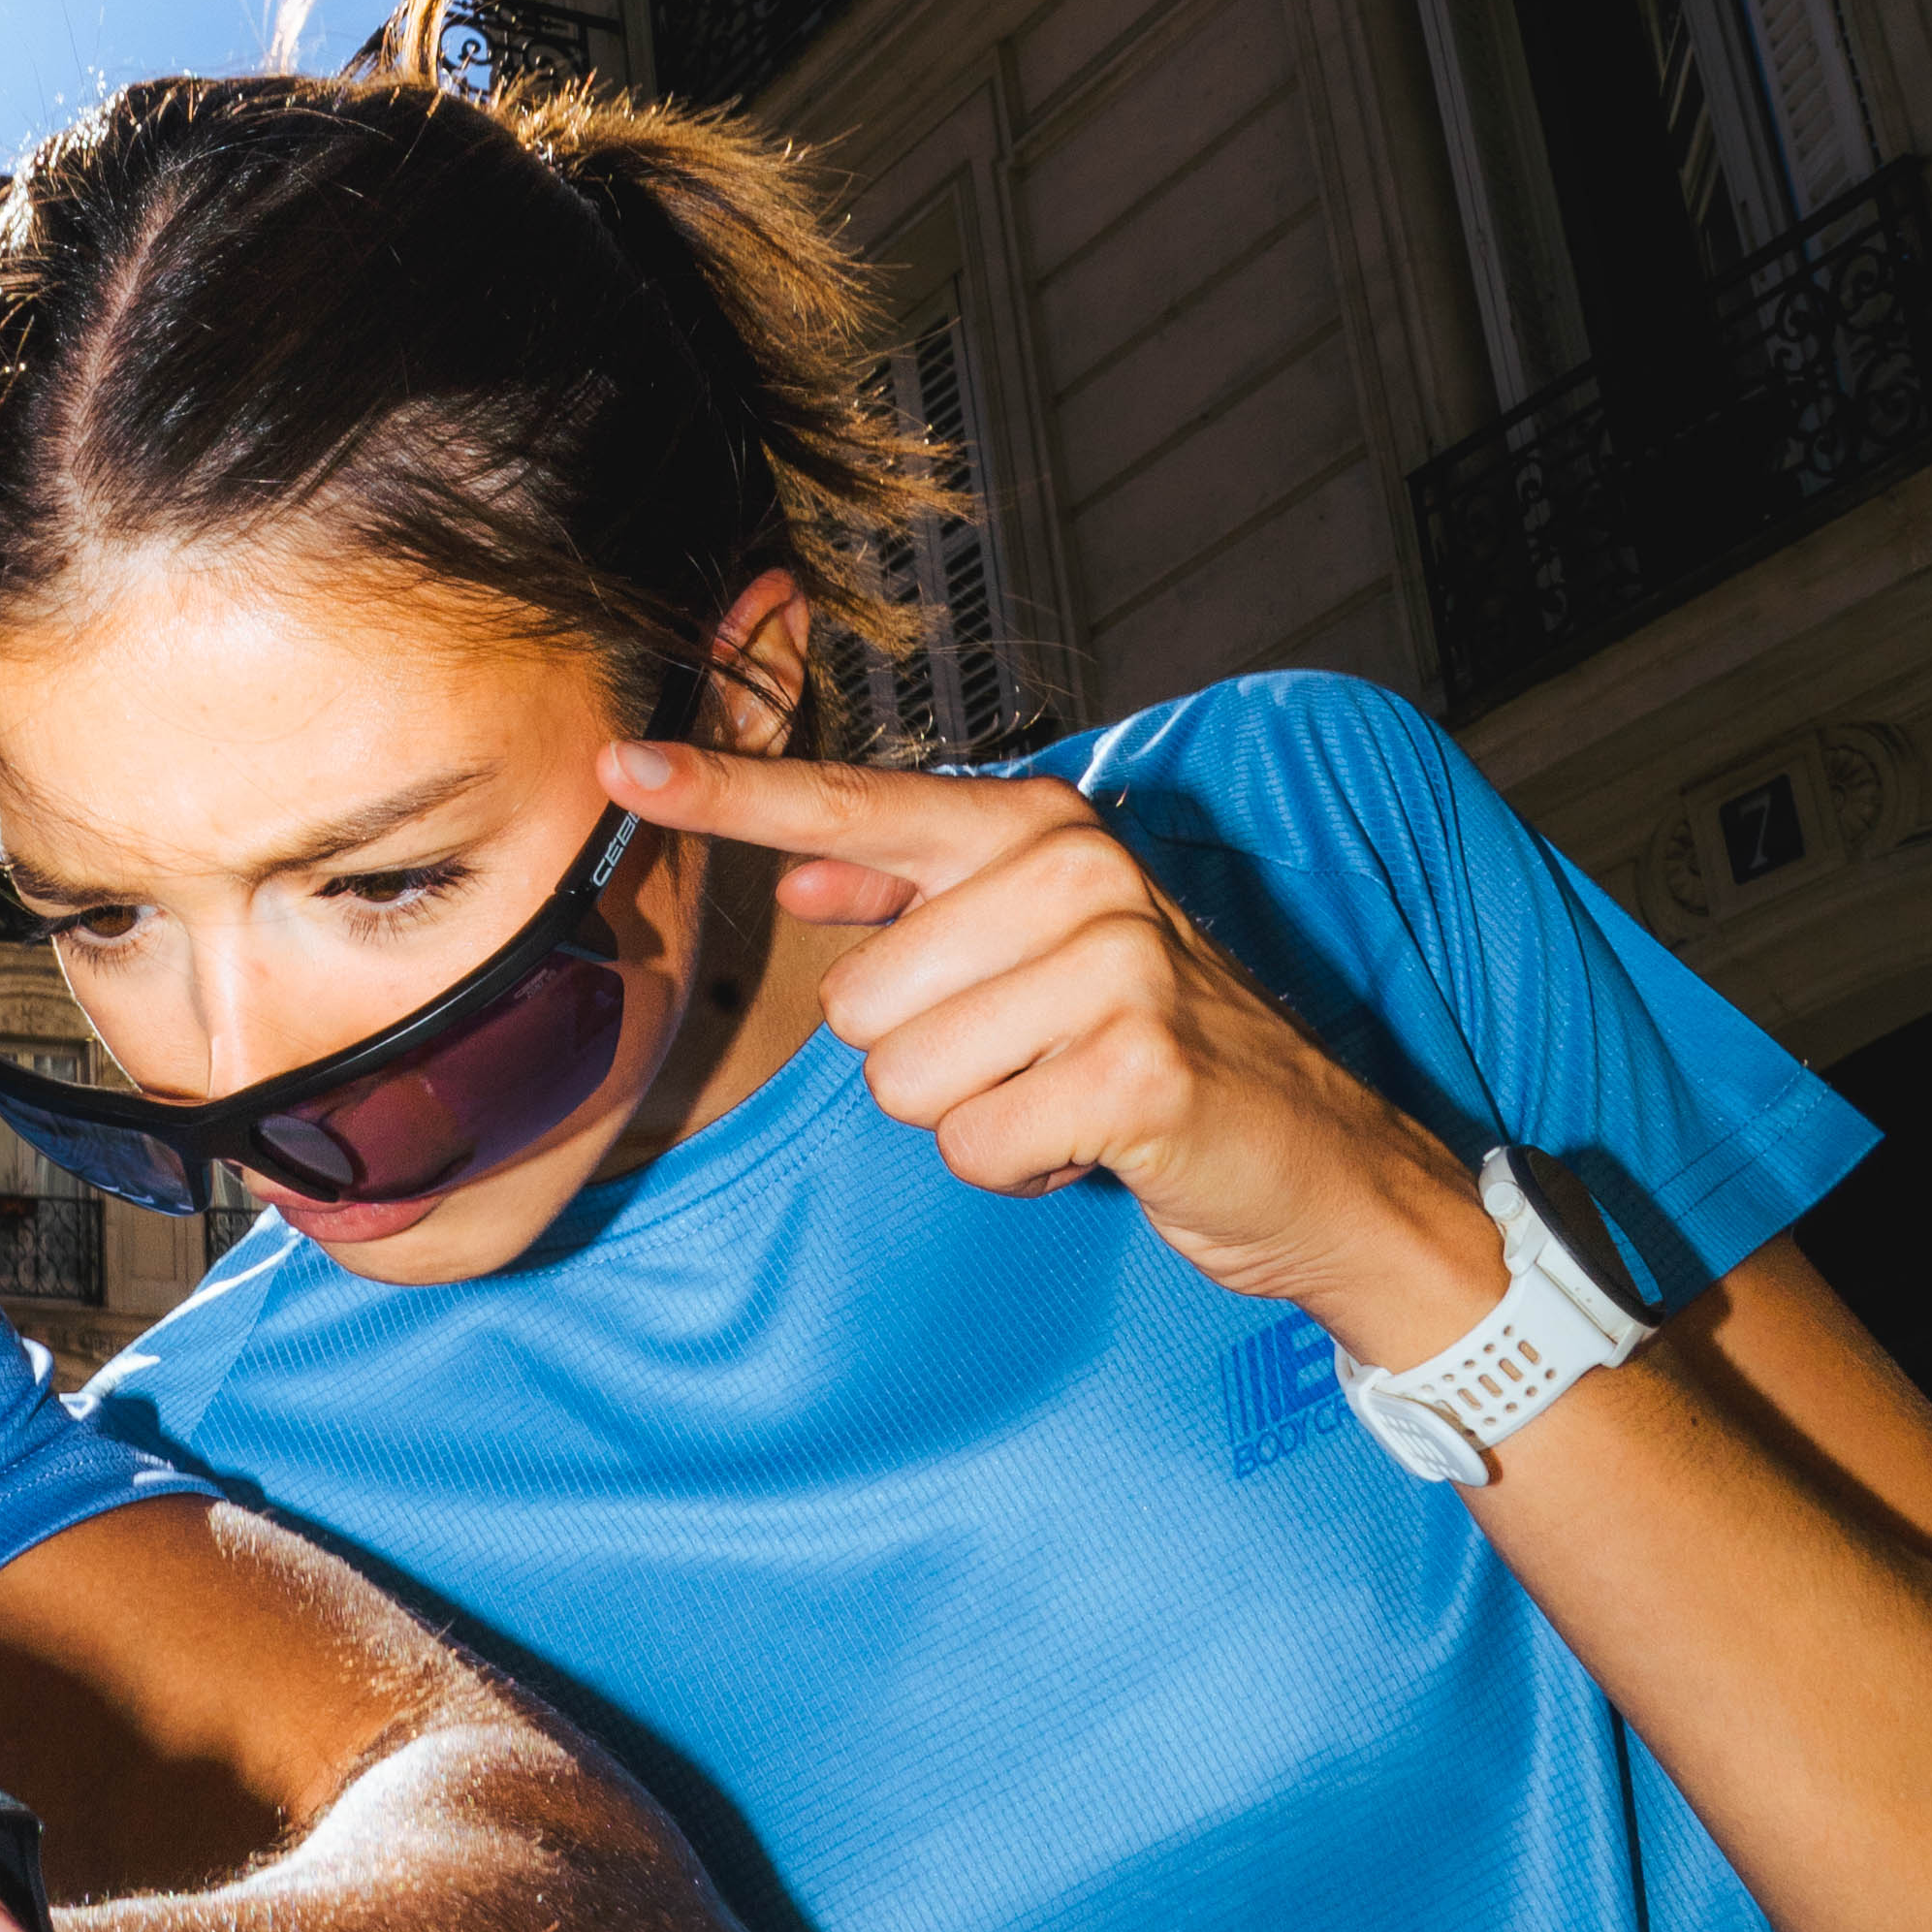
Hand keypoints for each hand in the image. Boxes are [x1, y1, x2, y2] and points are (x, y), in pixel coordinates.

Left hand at [605, 737, 1504, 1365]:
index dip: (725, 792)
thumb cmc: (1152, 1042)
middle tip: (1027, 1058)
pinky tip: (1087, 1144)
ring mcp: (1119, 966)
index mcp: (1035, 828)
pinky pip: (976, 1147)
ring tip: (1060, 1096)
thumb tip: (806, 867)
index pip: (849, 802)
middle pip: (857, 1003)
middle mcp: (1076, 873)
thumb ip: (919, 897)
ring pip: (906, 1081)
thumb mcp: (1038, 947)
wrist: (1311, 1151)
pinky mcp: (1141, 1069)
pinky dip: (1018, 1172)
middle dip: (922, 1063)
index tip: (620, 760)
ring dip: (970, 1120)